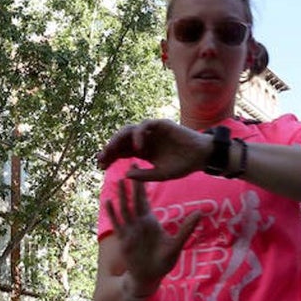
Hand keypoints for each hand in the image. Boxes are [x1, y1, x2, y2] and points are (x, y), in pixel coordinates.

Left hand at [96, 119, 211, 180]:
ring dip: (119, 139)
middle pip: (121, 140)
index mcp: (143, 150)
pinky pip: (145, 125)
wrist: (201, 156)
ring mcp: (152, 131)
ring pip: (129, 130)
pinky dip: (139, 135)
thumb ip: (144, 175)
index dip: (110, 157)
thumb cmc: (183, 165)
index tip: (100, 165)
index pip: (121, 151)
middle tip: (102, 158)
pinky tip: (138, 148)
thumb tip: (125, 174)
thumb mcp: (161, 174)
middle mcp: (144, 139)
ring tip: (112, 150)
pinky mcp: (161, 124)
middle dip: (110, 148)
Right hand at [105, 177, 200, 295]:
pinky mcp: (124, 239)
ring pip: (125, 208)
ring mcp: (130, 230)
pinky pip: (117, 224)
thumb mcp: (176, 244)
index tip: (143, 168)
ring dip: (122, 195)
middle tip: (130, 163)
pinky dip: (113, 213)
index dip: (144, 184)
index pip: (145, 198)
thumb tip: (200, 213)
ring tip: (119, 180)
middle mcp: (138, 222)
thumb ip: (186, 229)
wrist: (149, 277)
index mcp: (149, 220)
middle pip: (134, 199)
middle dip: (132, 183)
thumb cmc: (163, 261)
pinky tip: (108, 202)